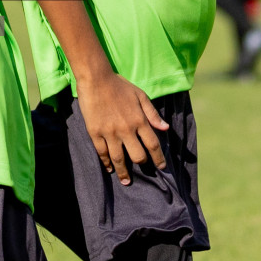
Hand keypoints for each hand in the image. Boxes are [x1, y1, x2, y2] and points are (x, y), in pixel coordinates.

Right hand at [76, 71, 169, 185]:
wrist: (96, 79)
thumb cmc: (119, 86)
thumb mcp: (140, 96)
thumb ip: (152, 114)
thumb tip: (165, 128)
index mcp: (139, 120)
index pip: (153, 144)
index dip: (159, 158)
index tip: (162, 167)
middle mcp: (126, 129)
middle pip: (138, 156)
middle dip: (142, 164)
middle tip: (141, 167)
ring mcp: (109, 132)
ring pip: (118, 158)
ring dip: (123, 172)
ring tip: (125, 181)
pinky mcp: (95, 132)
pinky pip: (102, 152)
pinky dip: (106, 163)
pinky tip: (109, 168)